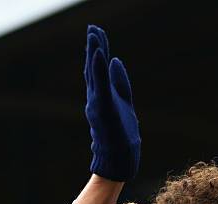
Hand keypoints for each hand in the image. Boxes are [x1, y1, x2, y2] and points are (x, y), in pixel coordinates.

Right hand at [85, 25, 140, 181]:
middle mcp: (96, 100)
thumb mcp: (123, 104)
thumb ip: (119, 83)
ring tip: (94, 35)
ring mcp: (98, 105)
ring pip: (95, 75)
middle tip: (93, 28)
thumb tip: (115, 60)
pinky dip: (100, 70)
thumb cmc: (121, 137)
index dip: (98, 50)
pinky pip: (102, 87)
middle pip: (94, 69)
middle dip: (95, 48)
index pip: (98, 70)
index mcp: (102, 98)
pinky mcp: (104, 111)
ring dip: (95, 54)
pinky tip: (102, 55)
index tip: (97, 32)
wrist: (118, 161)